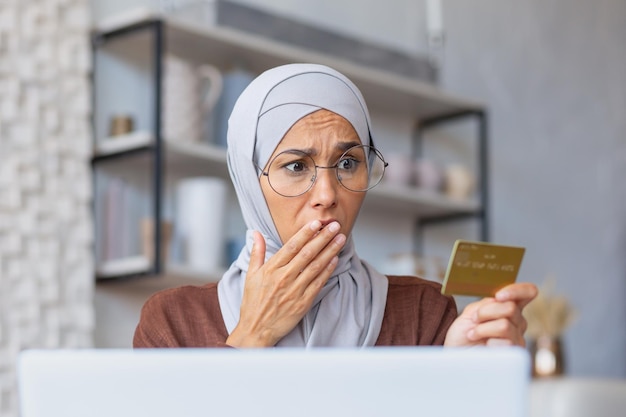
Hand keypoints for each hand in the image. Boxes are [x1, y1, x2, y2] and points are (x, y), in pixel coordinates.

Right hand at [226, 220, 345, 347]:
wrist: (256, 330)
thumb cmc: (253, 303)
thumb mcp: (250, 275)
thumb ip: (257, 252)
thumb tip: (256, 233)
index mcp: (271, 269)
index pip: (291, 247)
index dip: (305, 233)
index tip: (316, 223)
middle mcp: (284, 278)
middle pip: (307, 253)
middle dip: (323, 238)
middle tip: (335, 226)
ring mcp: (295, 290)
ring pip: (316, 266)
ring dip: (330, 251)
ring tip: (340, 239)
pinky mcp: (303, 302)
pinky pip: (318, 283)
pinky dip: (328, 270)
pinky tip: (335, 259)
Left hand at [444, 283, 537, 346]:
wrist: (456, 353)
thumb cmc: (463, 333)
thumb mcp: (472, 312)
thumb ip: (488, 304)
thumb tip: (500, 301)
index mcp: (510, 307)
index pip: (528, 292)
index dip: (517, 291)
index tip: (498, 296)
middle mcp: (518, 321)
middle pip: (510, 308)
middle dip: (486, 312)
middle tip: (474, 320)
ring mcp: (518, 337)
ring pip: (504, 325)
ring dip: (483, 328)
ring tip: (474, 334)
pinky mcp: (514, 353)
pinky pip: (505, 342)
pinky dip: (487, 342)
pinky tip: (483, 346)